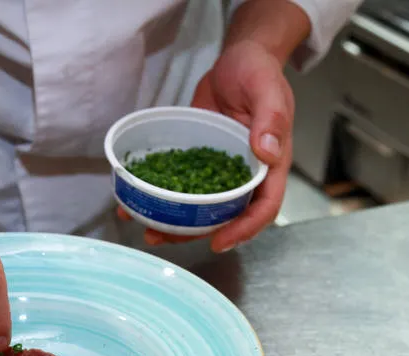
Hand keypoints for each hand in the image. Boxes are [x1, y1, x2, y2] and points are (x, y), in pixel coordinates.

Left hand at [144, 40, 293, 251]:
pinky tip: (138, 201)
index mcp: (271, 164)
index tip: (219, 241)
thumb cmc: (258, 71)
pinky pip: (184, 184)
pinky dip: (164, 195)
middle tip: (165, 238)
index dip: (244, 229)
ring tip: (147, 229)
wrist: (237, 59)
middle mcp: (247, 173)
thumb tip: (266, 151)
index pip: (264, 207)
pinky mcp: (201, 161)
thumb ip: (270, 118)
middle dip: (198, 233)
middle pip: (228, 215)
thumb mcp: (266, 88)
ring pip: (202, 206)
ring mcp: (222, 170)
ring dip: (176, 222)